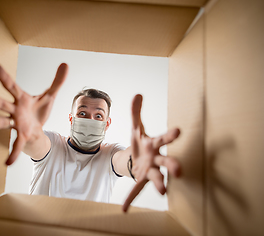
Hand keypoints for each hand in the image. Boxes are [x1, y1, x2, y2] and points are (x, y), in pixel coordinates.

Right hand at [0, 63, 67, 164]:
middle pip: (2, 104)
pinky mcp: (22, 135)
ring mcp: (16, 123)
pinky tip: (8, 163)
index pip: (12, 86)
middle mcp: (15, 110)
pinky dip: (13, 153)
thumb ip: (57, 81)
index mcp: (21, 98)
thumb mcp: (50, 95)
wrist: (39, 128)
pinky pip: (16, 144)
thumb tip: (66, 64)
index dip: (4, 77)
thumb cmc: (38, 110)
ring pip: (2, 122)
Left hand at [122, 94, 180, 211]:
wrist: (136, 157)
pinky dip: (130, 199)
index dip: (170, 135)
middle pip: (166, 161)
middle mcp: (156, 158)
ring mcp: (150, 171)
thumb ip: (136, 113)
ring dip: (160, 183)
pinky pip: (136, 190)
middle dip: (172, 164)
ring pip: (156, 177)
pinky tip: (124, 209)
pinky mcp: (141, 180)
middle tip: (179, 170)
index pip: (163, 139)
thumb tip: (137, 94)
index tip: (179, 131)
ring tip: (163, 191)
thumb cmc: (140, 143)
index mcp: (154, 144)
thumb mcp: (136, 128)